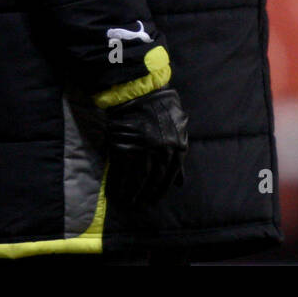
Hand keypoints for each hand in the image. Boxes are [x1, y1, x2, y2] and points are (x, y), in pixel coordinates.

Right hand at [104, 87, 188, 205]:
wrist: (140, 92)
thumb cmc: (162, 107)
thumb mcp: (179, 127)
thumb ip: (180, 154)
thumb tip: (180, 182)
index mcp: (179, 146)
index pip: (170, 175)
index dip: (162, 189)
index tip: (155, 199)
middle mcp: (164, 151)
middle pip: (156, 179)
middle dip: (148, 194)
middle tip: (141, 204)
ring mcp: (145, 150)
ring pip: (140, 179)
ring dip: (134, 193)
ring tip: (130, 202)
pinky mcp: (127, 147)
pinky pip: (124, 171)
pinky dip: (121, 184)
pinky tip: (118, 192)